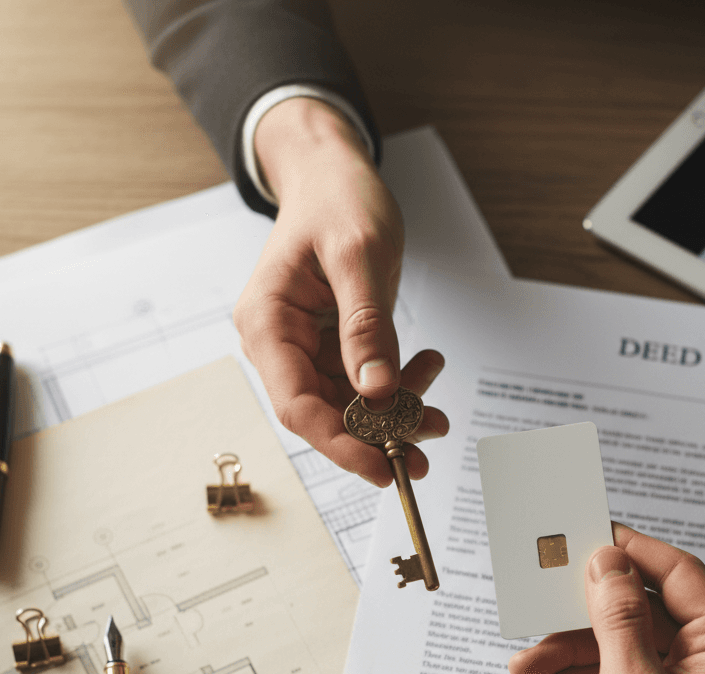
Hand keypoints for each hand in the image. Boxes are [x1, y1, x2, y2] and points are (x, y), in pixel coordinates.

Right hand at [233, 98, 447, 486]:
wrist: (335, 175)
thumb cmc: (336, 199)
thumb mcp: (358, 254)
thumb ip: (365, 324)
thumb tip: (377, 389)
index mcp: (267, 323)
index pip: (296, 405)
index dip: (339, 443)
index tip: (382, 467)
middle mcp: (280, 343)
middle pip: (324, 413)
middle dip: (376, 435)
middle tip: (423, 453)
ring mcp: (307, 347)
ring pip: (349, 405)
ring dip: (396, 413)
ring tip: (437, 404)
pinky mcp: (333, 346)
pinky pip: (365, 384)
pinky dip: (399, 387)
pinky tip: (428, 371)